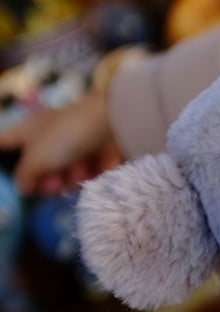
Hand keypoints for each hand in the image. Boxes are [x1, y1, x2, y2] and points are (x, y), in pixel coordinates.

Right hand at [0, 91, 122, 194]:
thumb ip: (25, 176)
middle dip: (46, 180)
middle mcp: (51, 135)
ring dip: (70, 178)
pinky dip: (90, 175)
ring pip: (66, 172)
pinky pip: (89, 172)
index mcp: (29, 130)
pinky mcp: (99, 152)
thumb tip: (23, 188)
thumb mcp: (37, 158)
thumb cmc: (67, 136)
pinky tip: (94, 173)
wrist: (116, 123)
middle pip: (40, 166)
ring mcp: (76, 144)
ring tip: (79, 175)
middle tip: (54, 186)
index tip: (6, 174)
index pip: (5, 142)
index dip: (1, 156)